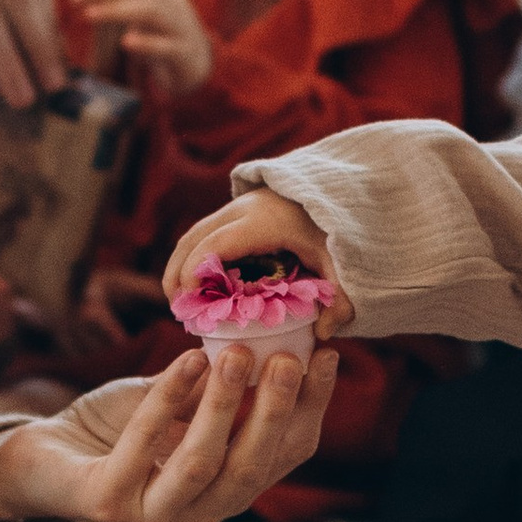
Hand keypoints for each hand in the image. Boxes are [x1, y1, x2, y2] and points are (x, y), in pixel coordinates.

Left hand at [0, 343, 337, 521]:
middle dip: (275, 411)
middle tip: (289, 357)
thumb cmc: (112, 428)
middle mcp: (196, 518)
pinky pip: (143, 448)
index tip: (327, 356)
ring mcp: (152, 519)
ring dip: (225, 406)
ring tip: (237, 353)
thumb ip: (217, 386)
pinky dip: (167, 399)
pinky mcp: (107, 506)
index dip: (309, 410)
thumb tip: (268, 341)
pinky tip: (186, 360)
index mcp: (224, 496)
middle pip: (251, 468)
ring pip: (203, 463)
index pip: (282, 458)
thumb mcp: (176, 401)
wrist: (38, 458)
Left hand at [69, 0, 216, 98]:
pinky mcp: (183, 54)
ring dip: (116, 10)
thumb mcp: (143, 11)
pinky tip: (125, 42)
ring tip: (89, 14)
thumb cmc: (165, 36)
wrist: (200, 67)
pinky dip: (145, 42)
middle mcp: (174, 3)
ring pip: (151, 11)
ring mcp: (180, 27)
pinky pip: (166, 46)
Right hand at [163, 191, 350, 333]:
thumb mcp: (343, 263)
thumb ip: (340, 299)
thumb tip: (323, 334)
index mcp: (265, 221)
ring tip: (179, 298)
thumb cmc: (342, 228)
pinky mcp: (240, 207)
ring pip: (196, 231)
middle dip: (178, 271)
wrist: (345, 188)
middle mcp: (246, 207)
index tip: (187, 302)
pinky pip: (207, 229)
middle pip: (195, 237)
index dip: (194, 271)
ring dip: (182, 262)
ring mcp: (240, 204)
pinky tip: (198, 282)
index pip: (216, 244)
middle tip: (176, 307)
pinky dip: (195, 253)